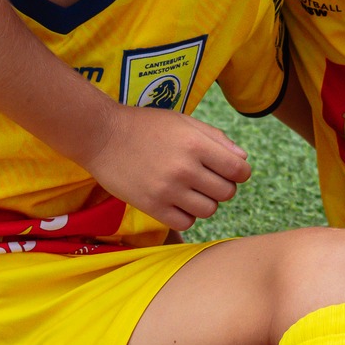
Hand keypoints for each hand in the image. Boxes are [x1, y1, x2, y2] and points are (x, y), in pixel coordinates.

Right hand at [86, 105, 250, 230]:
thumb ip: (216, 138)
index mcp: (196, 144)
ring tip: (190, 190)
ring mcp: (167, 190)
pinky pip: (185, 223)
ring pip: (208, 210)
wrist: (102, 136)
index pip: (239, 170)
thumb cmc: (145, 126)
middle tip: (205, 178)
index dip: (240, 172)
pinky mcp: (152, 207)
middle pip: (227, 193)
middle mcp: (184, 169)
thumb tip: (243, 160)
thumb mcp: (183, 121)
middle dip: (222, 186)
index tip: (229, 170)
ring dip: (205, 202)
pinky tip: (177, 201)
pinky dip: (186, 215)